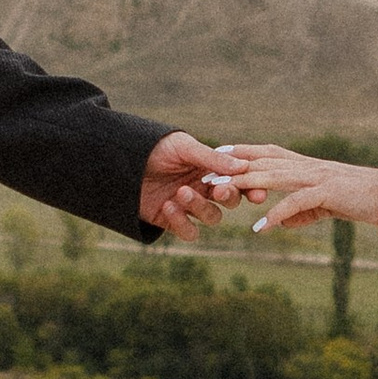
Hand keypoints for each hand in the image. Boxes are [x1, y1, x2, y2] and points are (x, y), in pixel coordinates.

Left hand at [138, 129, 252, 238]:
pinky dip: (182, 222)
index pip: (238, 181)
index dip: (251, 188)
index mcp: (210, 169)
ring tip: (181, 192)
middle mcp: (204, 189)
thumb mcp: (183, 147)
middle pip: (230, 201)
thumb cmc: (153, 147)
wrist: (119, 160)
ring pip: (211, 217)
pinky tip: (169, 206)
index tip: (258, 194)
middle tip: (218, 191)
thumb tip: (242, 167)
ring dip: (200, 207)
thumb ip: (212, 159)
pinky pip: (188, 231)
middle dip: (228, 197)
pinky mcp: (171, 220)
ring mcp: (188, 206)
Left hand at [222, 143, 377, 234]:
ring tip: (221, 191)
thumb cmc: (363, 199)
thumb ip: (304, 212)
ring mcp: (318, 177)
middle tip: (205, 172)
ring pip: (274, 176)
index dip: (244, 151)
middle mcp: (309, 167)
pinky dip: (277, 214)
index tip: (217, 152)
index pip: (270, 154)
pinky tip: (260, 227)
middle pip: (264, 162)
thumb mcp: (328, 207)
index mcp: (308, 167)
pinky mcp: (328, 193)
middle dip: (233, 167)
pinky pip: (296, 202)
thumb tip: (282, 222)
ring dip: (245, 183)